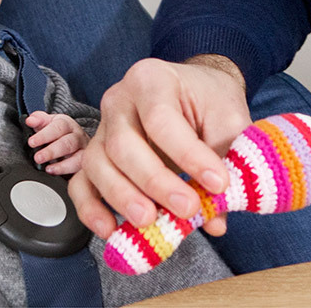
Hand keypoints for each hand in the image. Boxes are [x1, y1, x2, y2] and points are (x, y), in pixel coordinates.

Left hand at [25, 111, 88, 174]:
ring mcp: (84, 151)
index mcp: (67, 124)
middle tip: (38, 158)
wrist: (75, 142)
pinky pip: (81, 170)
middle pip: (67, 143)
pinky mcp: (85, 164)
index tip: (32, 142)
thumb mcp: (48, 123)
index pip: (58, 127)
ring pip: (77, 157)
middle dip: (52, 151)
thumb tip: (30, 120)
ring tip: (48, 169)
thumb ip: (38, 121)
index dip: (44, 135)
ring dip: (62, 165)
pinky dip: (70, 173)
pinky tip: (58, 175)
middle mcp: (78, 136)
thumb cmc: (59, 133)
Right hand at [67, 55, 250, 239]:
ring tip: (149, 223)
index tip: (219, 184)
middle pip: (123, 144)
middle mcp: (118, 101)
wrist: (193, 91)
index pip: (162, 119)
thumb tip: (216, 220)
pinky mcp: (95, 157)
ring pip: (97, 164)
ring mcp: (102, 129)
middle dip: (154, 181)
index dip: (189, 155)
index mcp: (151, 80)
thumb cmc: (208, 103)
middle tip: (187, 208)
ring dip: (121, 198)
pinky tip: (111, 230)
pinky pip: (81, 183)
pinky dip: (91, 209)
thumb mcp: (228, 119)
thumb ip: (227, 162)